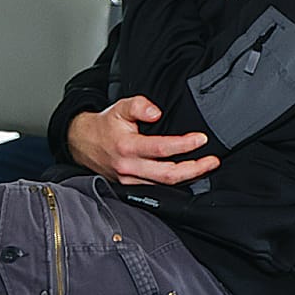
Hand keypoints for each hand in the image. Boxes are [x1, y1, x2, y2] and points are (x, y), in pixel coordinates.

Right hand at [64, 96, 220, 186]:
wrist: (81, 143)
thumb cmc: (104, 126)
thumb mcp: (119, 107)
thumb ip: (139, 105)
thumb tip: (156, 112)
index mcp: (127, 147)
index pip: (161, 149)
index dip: (184, 145)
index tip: (201, 139)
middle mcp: (129, 167)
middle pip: (168, 174)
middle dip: (195, 168)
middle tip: (212, 160)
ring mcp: (130, 180)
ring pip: (165, 185)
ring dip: (188, 177)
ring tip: (205, 166)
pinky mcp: (130, 187)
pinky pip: (157, 188)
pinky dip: (175, 183)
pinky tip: (187, 175)